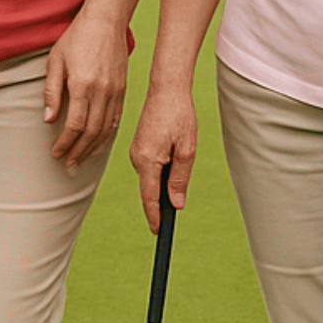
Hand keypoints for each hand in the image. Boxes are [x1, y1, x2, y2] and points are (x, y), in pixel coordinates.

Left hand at [44, 10, 130, 173]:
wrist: (106, 21)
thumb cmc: (76, 38)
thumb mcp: (56, 61)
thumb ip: (52, 91)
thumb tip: (48, 120)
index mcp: (83, 85)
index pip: (75, 125)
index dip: (65, 143)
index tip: (56, 153)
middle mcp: (102, 92)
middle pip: (91, 132)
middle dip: (78, 152)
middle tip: (68, 165)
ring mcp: (115, 92)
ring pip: (106, 129)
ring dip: (93, 148)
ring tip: (81, 160)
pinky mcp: (122, 90)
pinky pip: (116, 119)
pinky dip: (107, 136)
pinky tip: (99, 144)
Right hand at [127, 76, 196, 233]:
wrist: (166, 89)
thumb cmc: (179, 116)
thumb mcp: (186, 150)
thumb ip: (180, 179)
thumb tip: (176, 204)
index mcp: (147, 161)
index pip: (150, 198)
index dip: (155, 217)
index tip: (158, 233)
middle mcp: (137, 158)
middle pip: (149, 190)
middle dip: (162, 202)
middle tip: (174, 214)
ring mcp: (136, 152)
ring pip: (150, 178)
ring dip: (163, 182)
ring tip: (181, 164)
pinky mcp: (139, 146)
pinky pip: (149, 167)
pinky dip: (160, 171)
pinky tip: (173, 158)